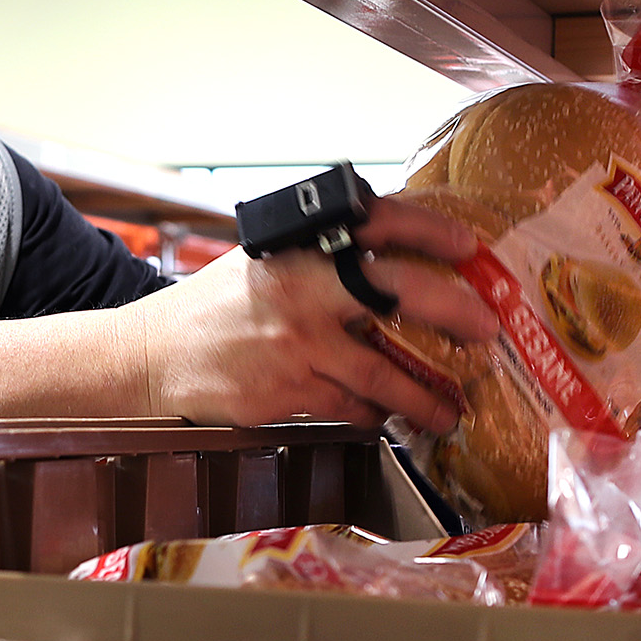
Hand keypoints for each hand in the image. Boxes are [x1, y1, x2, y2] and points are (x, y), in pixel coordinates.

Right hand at [131, 197, 500, 431]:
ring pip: (381, 372)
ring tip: (452, 410)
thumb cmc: (217, 306)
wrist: (153, 356)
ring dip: (426, 395)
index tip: (469, 249)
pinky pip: (350, 407)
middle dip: (452, 310)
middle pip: (396, 292)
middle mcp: (303, 288)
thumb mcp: (264, 259)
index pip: (377, 222)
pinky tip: (390, 419)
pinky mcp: (286, 391)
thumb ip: (319, 252)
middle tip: (487, 329)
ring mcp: (296, 344)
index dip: (429, 231)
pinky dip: (376, 414)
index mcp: (300, 246)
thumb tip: (388, 246)